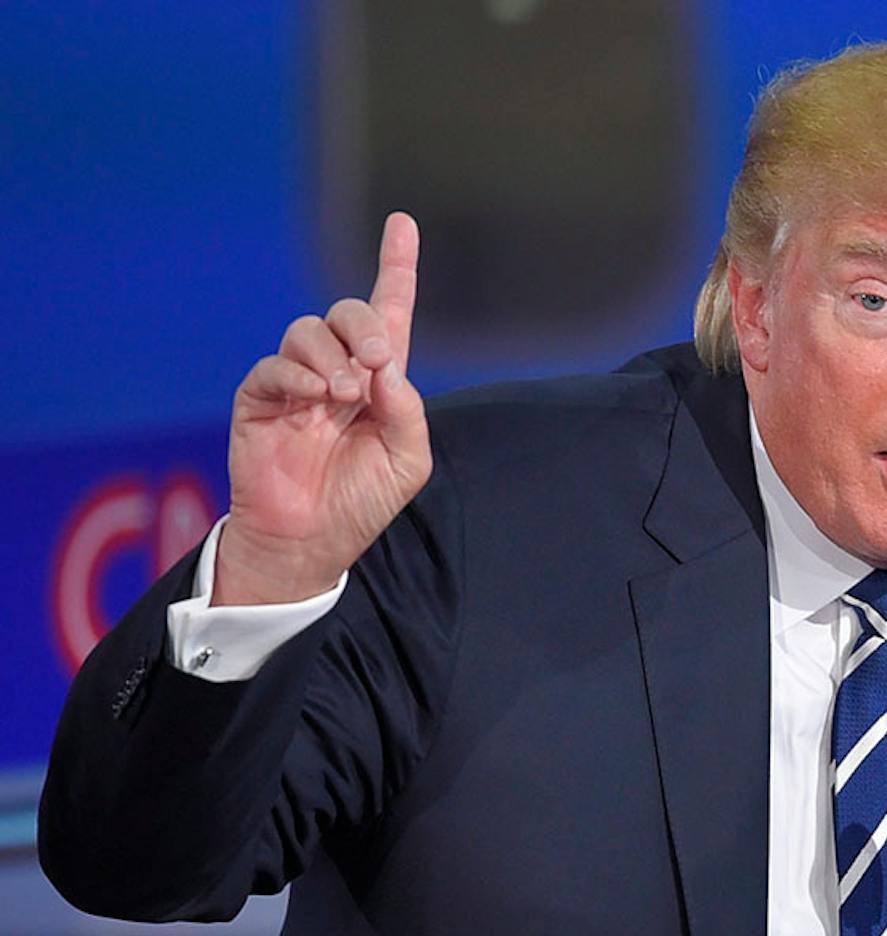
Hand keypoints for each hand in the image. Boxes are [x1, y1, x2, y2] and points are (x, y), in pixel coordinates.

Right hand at [213, 212, 430, 604]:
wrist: (311, 541)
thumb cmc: (362, 501)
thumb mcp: (406, 461)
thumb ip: (406, 410)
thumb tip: (387, 365)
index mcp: (379, 382)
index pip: (390, 313)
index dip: (396, 267)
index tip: (401, 222)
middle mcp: (338, 372)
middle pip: (349, 313)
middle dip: (366, 324)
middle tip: (379, 360)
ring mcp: (297, 383)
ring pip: (308, 331)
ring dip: (332, 355)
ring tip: (343, 396)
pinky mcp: (259, 399)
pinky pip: (274, 366)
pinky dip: (298, 374)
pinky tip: (316, 397)